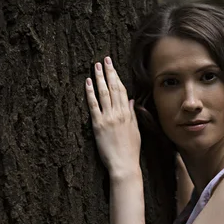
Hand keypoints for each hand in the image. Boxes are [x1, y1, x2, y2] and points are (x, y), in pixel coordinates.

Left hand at [85, 57, 140, 177]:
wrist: (124, 164)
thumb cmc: (131, 150)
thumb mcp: (135, 130)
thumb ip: (132, 114)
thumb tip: (131, 100)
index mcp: (128, 114)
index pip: (122, 90)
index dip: (117, 76)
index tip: (113, 66)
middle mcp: (118, 113)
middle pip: (113, 88)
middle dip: (109, 72)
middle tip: (104, 59)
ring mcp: (108, 118)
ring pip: (103, 93)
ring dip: (99, 78)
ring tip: (95, 66)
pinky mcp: (98, 125)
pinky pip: (93, 105)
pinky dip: (90, 93)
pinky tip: (87, 82)